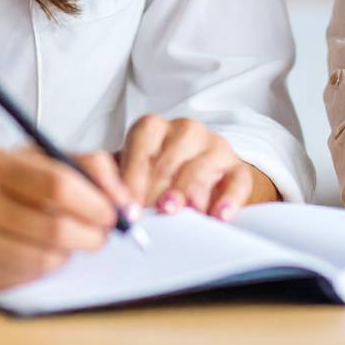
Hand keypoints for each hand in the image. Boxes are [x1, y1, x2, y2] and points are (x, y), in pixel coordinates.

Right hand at [0, 147, 128, 293]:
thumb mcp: (20, 163)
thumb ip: (75, 167)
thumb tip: (124, 199)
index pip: (59, 183)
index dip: (97, 201)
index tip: (118, 211)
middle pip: (55, 226)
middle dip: (92, 235)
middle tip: (102, 236)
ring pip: (42, 258)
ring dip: (67, 255)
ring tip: (66, 245)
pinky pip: (20, 279)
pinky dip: (40, 271)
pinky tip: (35, 258)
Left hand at [119, 115, 254, 220]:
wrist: (195, 180)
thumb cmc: (153, 179)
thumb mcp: (127, 172)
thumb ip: (112, 181)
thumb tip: (106, 202)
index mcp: (152, 128)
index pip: (141, 149)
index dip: (133, 180)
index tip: (128, 208)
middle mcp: (185, 131)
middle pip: (170, 162)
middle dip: (158, 192)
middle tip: (152, 215)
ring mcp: (215, 147)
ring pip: (201, 169)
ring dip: (189, 193)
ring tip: (180, 213)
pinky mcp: (238, 168)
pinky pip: (236, 182)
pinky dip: (229, 199)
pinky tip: (219, 215)